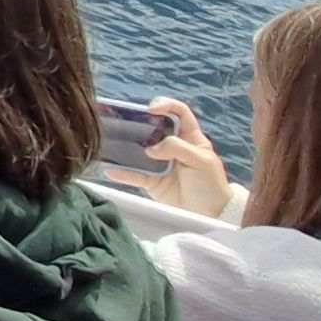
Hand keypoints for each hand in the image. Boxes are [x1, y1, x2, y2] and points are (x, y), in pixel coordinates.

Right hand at [110, 97, 235, 217]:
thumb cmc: (211, 184)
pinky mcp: (152, 180)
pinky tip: (110, 170)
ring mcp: (160, 163)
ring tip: (109, 140)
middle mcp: (172, 146)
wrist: (210, 214)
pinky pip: (134, 174)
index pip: (179, 113)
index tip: (152, 109)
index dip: (166, 106)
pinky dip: (122, 173)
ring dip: (125, 145)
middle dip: (138, 122)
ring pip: (139, 149)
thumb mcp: (202, 161)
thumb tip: (150, 148)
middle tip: (124, 121)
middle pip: (153, 128)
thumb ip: (178, 148)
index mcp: (189, 138)